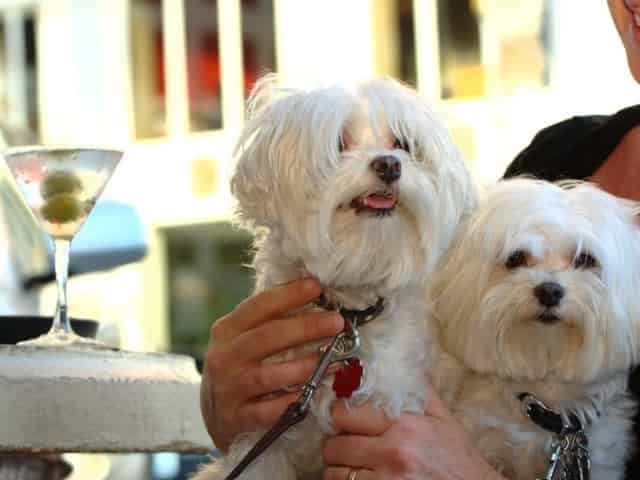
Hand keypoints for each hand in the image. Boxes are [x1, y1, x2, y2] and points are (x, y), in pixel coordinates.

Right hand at [200, 278, 343, 450]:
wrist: (216, 415)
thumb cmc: (239, 367)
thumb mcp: (243, 339)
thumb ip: (269, 320)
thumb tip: (313, 295)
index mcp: (226, 330)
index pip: (258, 306)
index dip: (288, 295)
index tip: (317, 287)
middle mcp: (223, 357)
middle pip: (267, 337)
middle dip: (306, 327)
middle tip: (337, 321)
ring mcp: (228, 389)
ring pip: (270, 374)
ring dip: (306, 366)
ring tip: (335, 359)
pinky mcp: (235, 418)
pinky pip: (269, 410)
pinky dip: (292, 400)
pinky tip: (315, 393)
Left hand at [322, 381, 504, 479]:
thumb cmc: (459, 460)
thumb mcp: (444, 419)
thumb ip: (419, 390)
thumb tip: (398, 363)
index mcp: (406, 425)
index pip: (347, 412)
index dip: (339, 413)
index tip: (342, 415)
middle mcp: (393, 453)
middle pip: (334, 443)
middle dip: (336, 441)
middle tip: (345, 440)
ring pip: (334, 471)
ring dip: (340, 466)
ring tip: (354, 462)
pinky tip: (362, 476)